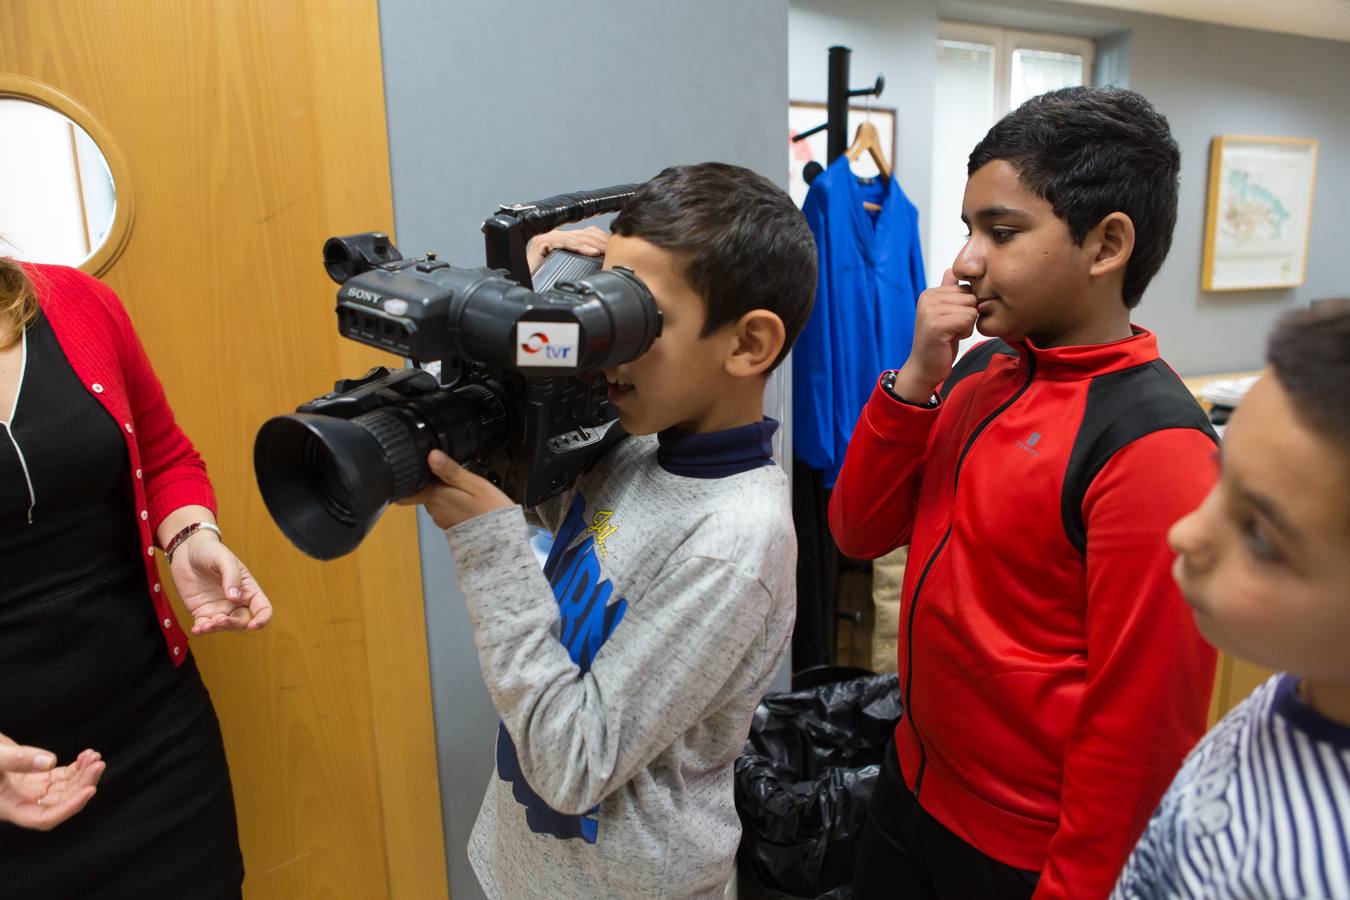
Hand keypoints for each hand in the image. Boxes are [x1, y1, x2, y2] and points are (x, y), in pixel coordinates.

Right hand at [0, 733, 104, 829]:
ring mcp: (31, 789)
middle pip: (60, 803)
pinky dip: (77, 767)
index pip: (44, 818)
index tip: (89, 790)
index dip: (69, 808)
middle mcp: (24, 801)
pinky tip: (87, 755)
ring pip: (65, 789)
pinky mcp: (37, 776)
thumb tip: (50, 761)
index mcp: (11, 806)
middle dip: (82, 785)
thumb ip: (17, 760)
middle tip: (98, 764)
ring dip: (83, 775)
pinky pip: (62, 776)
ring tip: (94, 757)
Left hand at [170, 537, 273, 633]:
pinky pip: (204, 626)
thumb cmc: (210, 550)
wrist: (187, 549)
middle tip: (220, 620)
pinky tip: (197, 629)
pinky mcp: (201, 611)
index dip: (262, 618)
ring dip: (216, 629)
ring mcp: (218, 608)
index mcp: (248, 588)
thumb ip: (231, 576)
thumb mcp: (223, 558)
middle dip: (233, 625)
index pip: (262, 608)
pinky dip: (201, 630)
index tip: (253, 625)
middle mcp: (235, 601)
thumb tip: (235, 597)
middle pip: (242, 621)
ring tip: (204, 625)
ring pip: (223, 627)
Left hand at [398, 450, 513, 529]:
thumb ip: (451, 470)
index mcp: (435, 496)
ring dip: (443, 493)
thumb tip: (431, 455)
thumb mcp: (473, 484)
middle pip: (423, 492)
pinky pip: (445, 509)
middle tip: (450, 474)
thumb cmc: (489, 509)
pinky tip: (466, 500)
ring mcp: (441, 519)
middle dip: (432, 483)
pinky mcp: (450, 526)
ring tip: (461, 487)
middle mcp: (433, 509)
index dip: (406, 482)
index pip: (405, 494)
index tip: (412, 473)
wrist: (501, 538)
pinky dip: (452, 503)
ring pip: (435, 500)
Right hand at [525, 226, 607, 273]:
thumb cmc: (546, 279)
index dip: (601, 239)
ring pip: (575, 238)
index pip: (586, 234)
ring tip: (604, 250)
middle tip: (613, 248)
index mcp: (563, 239)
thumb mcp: (570, 267)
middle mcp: (555, 235)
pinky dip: (578, 247)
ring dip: (592, 244)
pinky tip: (590, 251)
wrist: (528, 285)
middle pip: (582, 234)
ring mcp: (548, 237)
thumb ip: (582, 260)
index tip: (613, 246)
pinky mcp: (542, 242)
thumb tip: (603, 260)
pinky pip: (564, 242)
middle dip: (600, 242)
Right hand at [893, 268, 978, 401]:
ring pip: (971, 309)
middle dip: (967, 317)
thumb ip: (948, 292)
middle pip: (970, 297)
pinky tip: (949, 339)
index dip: (965, 308)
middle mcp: (927, 297)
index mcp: (930, 293)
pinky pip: (968, 319)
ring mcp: (930, 310)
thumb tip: (952, 270)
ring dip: (966, 326)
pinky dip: (964, 333)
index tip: (950, 322)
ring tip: (949, 335)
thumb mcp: (944, 313)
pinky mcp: (936, 324)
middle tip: (950, 330)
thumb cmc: (938, 343)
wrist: (924, 369)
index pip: (967, 289)